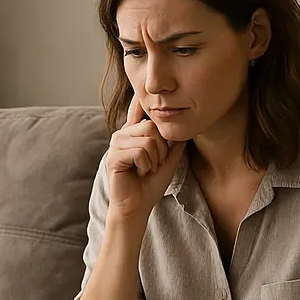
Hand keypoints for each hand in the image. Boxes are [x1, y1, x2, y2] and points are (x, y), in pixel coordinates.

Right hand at [104, 92, 187, 220]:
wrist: (137, 207)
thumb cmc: (150, 185)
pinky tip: (139, 173)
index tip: (142, 92)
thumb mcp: (168, 161)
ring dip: (154, 159)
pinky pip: (139, 152)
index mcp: (132, 133)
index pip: (137, 109)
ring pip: (147, 140)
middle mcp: (122, 135)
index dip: (141, 101)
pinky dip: (145, 166)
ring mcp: (115, 145)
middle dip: (161, 149)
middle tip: (154, 164)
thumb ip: (174, 144)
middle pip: (150, 126)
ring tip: (146, 170)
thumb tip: (186, 126)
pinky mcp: (113, 158)